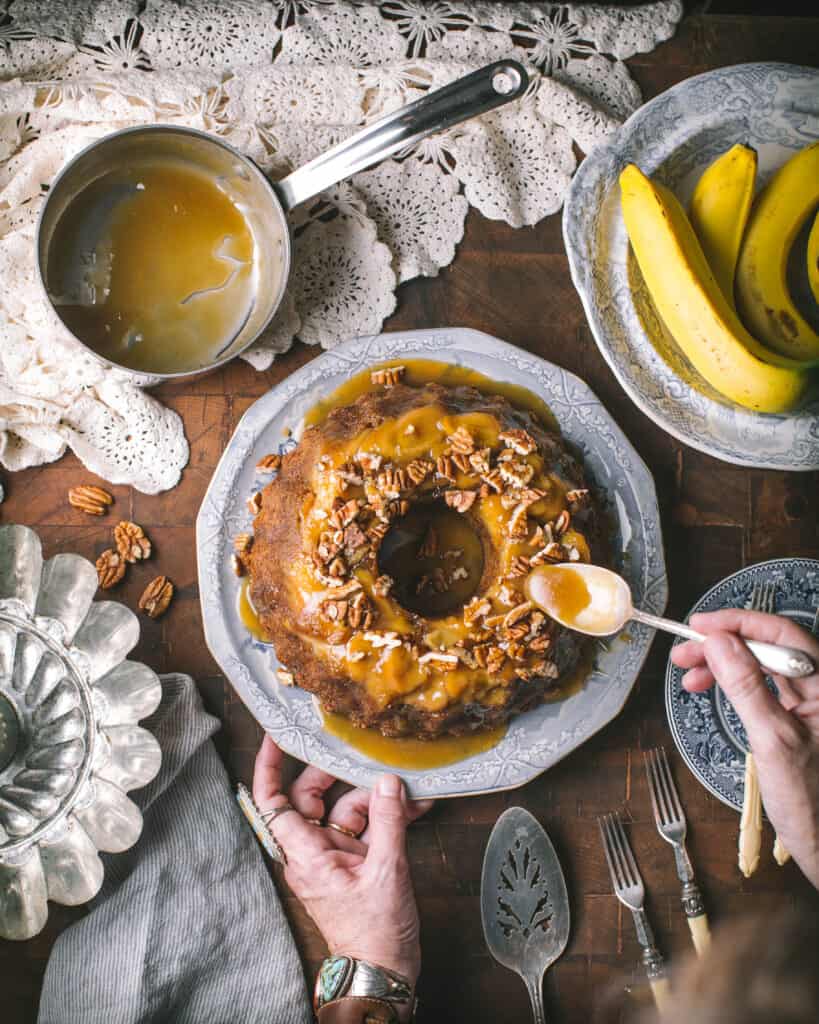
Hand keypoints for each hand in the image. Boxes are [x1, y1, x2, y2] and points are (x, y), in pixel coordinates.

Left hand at [252, 735, 432, 989]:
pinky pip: (369, 828)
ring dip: (377, 796)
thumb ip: (388, 822)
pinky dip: (390, 816)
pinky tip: (416, 805)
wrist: (384, 973)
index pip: (274, 803)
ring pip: (348, 809)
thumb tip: (388, 782)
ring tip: (407, 781)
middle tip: (361, 750)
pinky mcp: (358, 862)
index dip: (269, 768)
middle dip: (339, 773)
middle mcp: (315, 851)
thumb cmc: (374, 934)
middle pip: (314, 796)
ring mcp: (337, 855)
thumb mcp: (386, 872)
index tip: (276, 736)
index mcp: (305, 856)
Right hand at [671, 609, 818, 886]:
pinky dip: (731, 683)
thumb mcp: (773, 740)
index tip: (702, 627)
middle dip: (724, 644)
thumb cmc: (812, 802)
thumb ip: (746, 687)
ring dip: (722, 664)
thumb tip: (720, 643)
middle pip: (768, 647)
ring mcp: (809, 702)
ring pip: (760, 665)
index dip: (739, 623)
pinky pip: (760, 686)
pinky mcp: (795, 717)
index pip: (781, 635)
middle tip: (685, 652)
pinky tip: (710, 687)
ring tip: (688, 674)